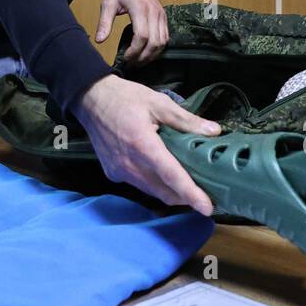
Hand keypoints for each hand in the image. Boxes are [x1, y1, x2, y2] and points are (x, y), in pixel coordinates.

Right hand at [75, 74, 220, 216]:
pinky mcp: (113, 174)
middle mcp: (129, 164)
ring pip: (152, 191)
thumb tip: (214, 131)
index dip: (191, 194)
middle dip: (186, 197)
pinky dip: (154, 184)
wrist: (91, 99)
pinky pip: (139, 185)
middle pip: (164, 191)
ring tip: (188, 184)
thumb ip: (186, 120)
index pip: (171, 176)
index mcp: (143, 145)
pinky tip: (162, 172)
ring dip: (170, 192)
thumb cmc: (126, 97)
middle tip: (206, 192)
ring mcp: (119, 172)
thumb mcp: (158, 102)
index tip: (207, 208)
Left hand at [95, 0, 166, 66]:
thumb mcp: (108, 3)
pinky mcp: (164, 17)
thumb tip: (99, 40)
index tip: (125, 57)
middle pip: (154, 42)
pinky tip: (147, 52)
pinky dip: (158, 48)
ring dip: (152, 55)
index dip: (134, 51)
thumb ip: (104, 22)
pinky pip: (166, 37)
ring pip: (163, 42)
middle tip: (132, 64)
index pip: (142, 36)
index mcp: (140, 8)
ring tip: (139, 61)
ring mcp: (161, 15)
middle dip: (143, 57)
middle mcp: (154, 13)